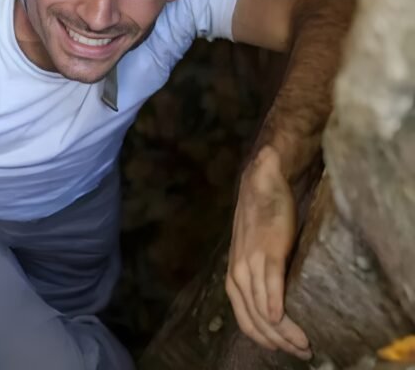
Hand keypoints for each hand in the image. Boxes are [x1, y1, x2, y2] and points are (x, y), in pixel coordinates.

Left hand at [225, 145, 310, 359]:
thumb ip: (259, 277)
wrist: (261, 184)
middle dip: (277, 341)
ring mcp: (252, 260)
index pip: (245, 318)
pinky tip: (282, 318)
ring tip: (302, 344)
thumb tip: (274, 307)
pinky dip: (275, 301)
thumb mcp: (253, 252)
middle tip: (301, 352)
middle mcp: (239, 271)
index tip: (284, 351)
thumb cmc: (261, 219)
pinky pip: (270, 281)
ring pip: (263, 305)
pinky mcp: (268, 248)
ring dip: (283, 329)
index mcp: (235, 274)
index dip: (263, 339)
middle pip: (255, 317)